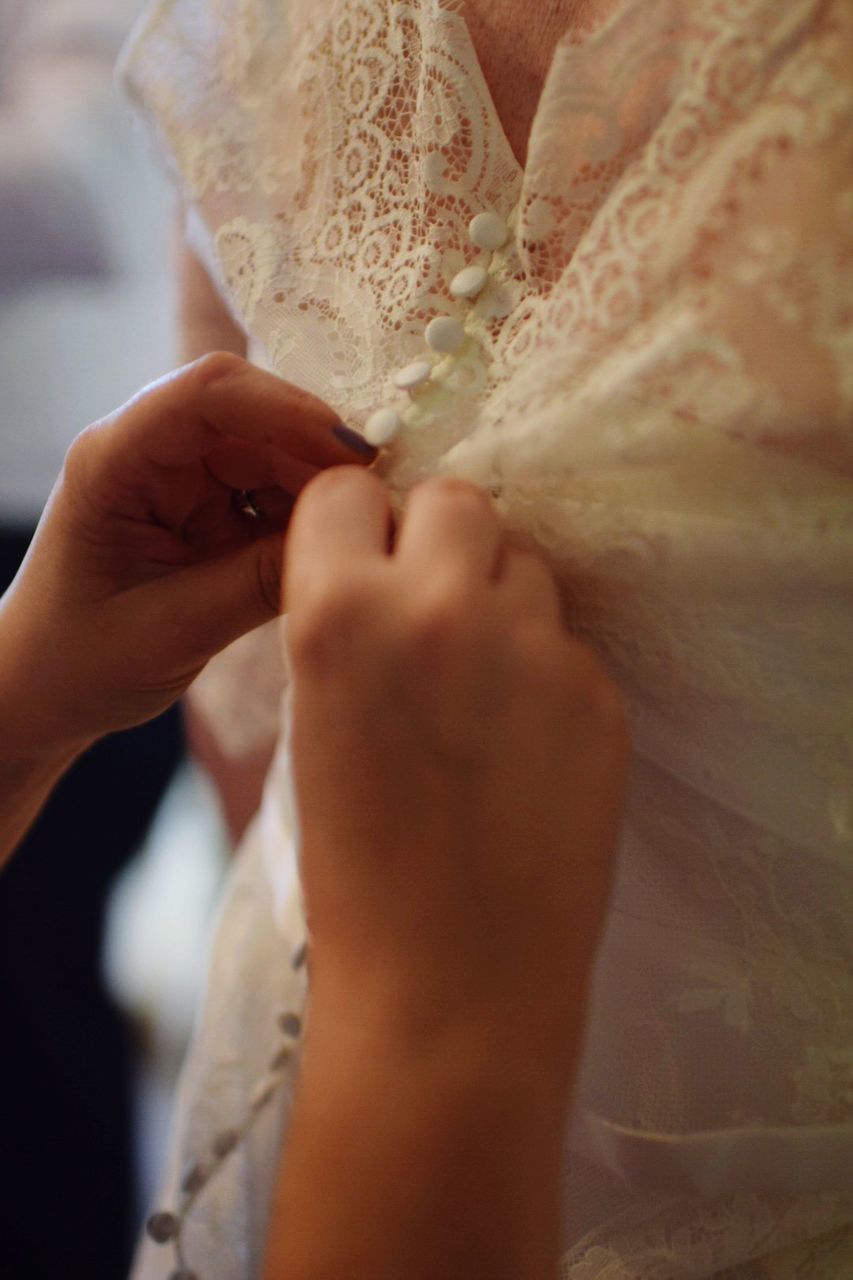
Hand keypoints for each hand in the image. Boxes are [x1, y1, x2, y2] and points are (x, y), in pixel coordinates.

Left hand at [0, 353, 375, 756]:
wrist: (42, 692)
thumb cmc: (77, 662)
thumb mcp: (171, 630)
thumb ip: (256, 585)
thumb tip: (346, 543)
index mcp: (113, 462)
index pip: (205, 396)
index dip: (286, 409)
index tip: (353, 452)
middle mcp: (149, 453)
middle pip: (253, 416)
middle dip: (320, 451)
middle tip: (383, 499)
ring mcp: (181, 478)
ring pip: (273, 451)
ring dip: (321, 484)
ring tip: (365, 529)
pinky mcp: (208, 509)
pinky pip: (273, 491)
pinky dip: (309, 514)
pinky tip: (336, 544)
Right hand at [285, 468, 629, 1080]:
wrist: (450, 983)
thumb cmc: (353, 872)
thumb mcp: (314, 723)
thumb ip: (348, 626)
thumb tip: (387, 570)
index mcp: (340, 615)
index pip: (348, 491)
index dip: (353, 529)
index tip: (364, 563)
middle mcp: (441, 608)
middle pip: (457, 500)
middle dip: (438, 540)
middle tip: (431, 608)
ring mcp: (535, 648)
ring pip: (524, 564)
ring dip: (499, 600)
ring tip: (483, 686)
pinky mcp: (600, 693)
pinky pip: (567, 640)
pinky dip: (545, 670)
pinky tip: (527, 743)